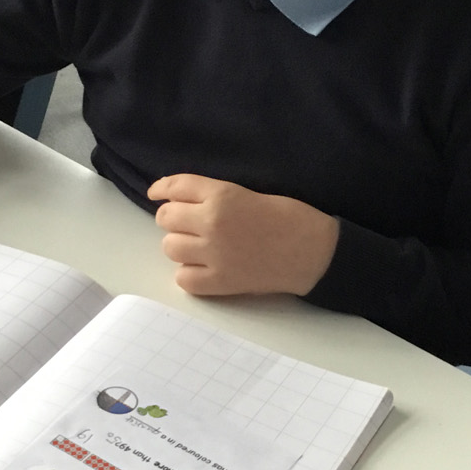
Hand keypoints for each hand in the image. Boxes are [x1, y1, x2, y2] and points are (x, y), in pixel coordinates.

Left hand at [148, 175, 339, 297]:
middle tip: (189, 224)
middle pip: (166, 218)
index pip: (175, 187)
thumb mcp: (249, 192)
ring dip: (180, 246)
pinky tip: (204, 269)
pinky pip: (183, 279)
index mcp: (222, 195)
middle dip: (174, 219)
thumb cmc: (289, 217)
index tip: (157, 193)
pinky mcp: (221, 282)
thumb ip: (215, 196)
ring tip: (199, 247)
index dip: (162, 189)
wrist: (314, 252)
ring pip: (170, 248)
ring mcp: (214, 254)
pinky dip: (189, 274)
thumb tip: (180, 201)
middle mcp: (212, 222)